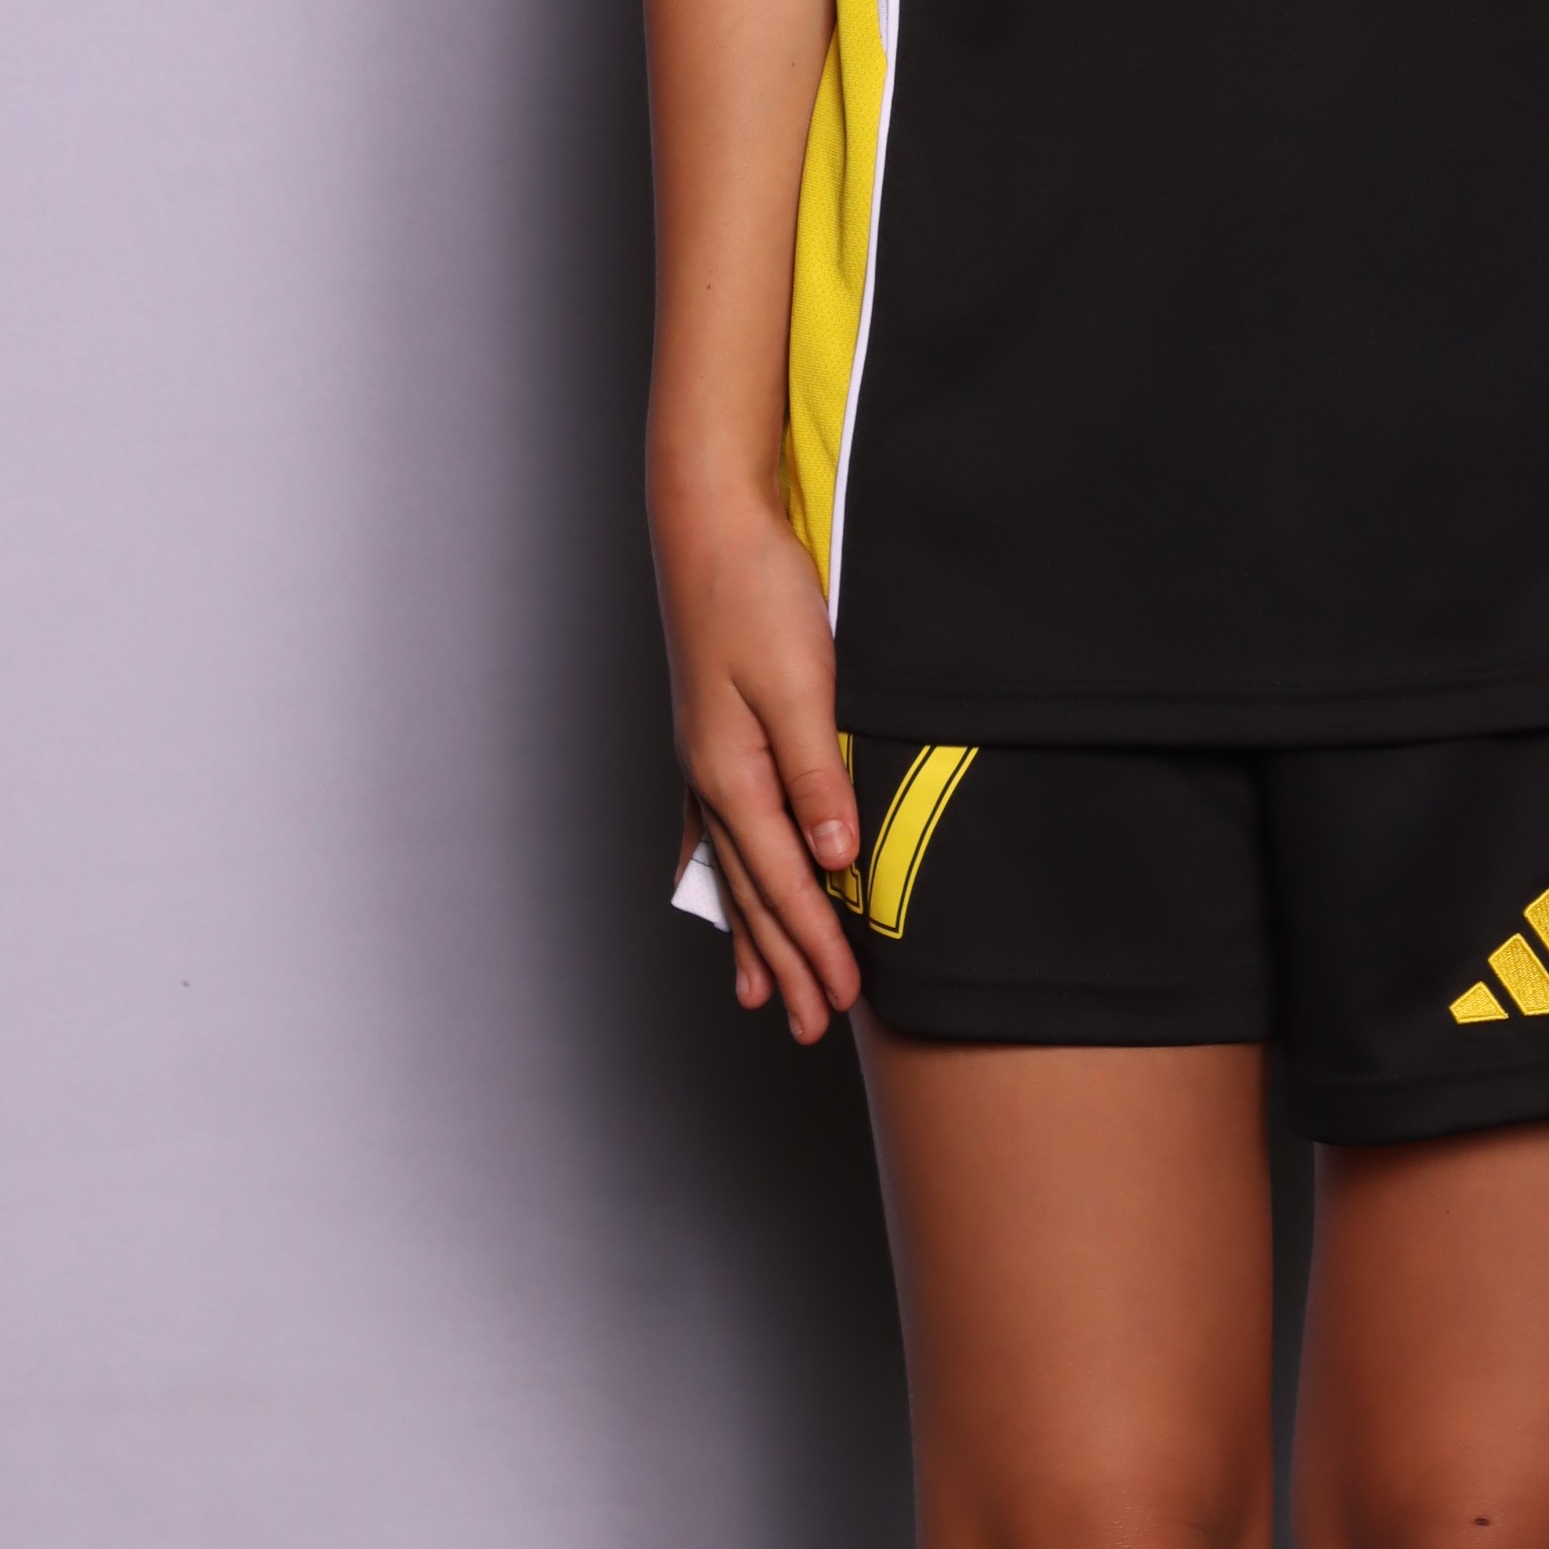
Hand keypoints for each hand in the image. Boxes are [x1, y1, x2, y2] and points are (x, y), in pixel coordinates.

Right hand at [651, 482, 863, 1039]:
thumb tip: (834, 861)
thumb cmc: (756, 593)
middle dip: (783, 961)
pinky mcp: (711, 732)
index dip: (815, 943)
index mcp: (733, 772)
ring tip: (756, 993)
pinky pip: (715, 828)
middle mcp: (710, 777)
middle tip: (809, 1025)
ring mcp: (704, 757)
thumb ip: (817, 774)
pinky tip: (711, 889)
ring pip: (733, 868)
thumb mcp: (801, 682)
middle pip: (754, 890)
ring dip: (751, 932)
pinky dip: (724, 873)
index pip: (785, 881)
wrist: (710, 523)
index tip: (844, 998)